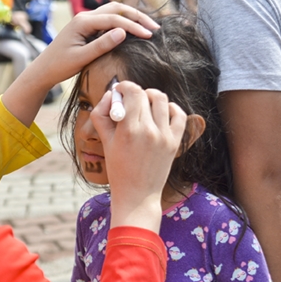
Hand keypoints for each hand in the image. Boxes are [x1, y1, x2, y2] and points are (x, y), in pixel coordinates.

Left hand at [1, 2, 159, 125]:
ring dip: (131, 17)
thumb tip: (123, 31)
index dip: (134, 26)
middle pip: (117, 8)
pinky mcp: (87, 27)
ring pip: (114, 12)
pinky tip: (134, 31)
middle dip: (137, 16)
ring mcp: (86, 20)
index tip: (150, 36)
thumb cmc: (60, 66)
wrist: (43, 70)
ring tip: (148, 27)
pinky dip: (123, 22)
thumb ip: (102, 44)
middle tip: (155, 28)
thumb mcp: (82, 58)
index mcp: (83, 22)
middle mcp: (85, 17)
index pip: (115, 19)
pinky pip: (109, 19)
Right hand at [91, 82, 186, 231]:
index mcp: (129, 130)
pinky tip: (161, 113)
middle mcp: (149, 130)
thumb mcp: (105, 142)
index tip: (119, 90)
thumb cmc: (118, 170)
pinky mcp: (174, 142)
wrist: (138, 195)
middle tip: (128, 101)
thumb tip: (110, 95)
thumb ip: (102, 115)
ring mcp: (164, 136)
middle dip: (134, 93)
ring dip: (151, 97)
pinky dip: (170, 108)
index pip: (132, 92)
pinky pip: (178, 114)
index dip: (124, 86)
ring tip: (144, 105)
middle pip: (145, 94)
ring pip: (161, 100)